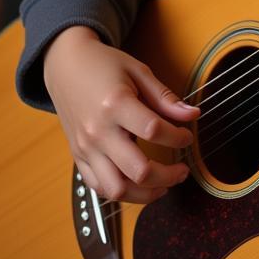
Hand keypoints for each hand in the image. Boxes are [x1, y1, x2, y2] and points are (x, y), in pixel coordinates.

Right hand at [43, 26, 199, 202]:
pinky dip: (121, 192)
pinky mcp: (78, 157)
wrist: (65, 65)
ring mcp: (85, 148)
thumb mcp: (138, 71)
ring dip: (145, 194)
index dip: (178, 137)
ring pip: (117, 189)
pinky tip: (138, 184)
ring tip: (163, 185)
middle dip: (169, 175)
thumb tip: (193, 114)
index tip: (188, 136)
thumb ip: (165, 97)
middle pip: (138, 170)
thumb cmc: (103, 65)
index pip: (154, 131)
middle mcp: (98, 131)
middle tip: (183, 170)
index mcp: (115, 104)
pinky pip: (99, 187)